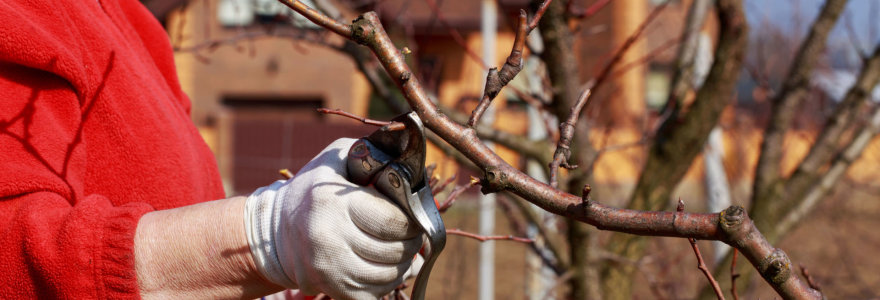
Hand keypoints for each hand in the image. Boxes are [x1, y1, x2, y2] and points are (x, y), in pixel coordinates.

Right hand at [244, 138, 422, 299]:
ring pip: (388, 275)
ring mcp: (328, 268)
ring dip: (404, 264)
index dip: (412, 221)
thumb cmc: (311, 190)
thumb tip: (407, 150)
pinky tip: (387, 268)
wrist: (273, 231)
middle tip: (413, 235)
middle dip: (412, 243)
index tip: (413, 217)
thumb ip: (370, 151)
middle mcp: (328, 239)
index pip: (393, 222)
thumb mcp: (335, 159)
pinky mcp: (330, 288)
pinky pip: (373, 292)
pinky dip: (387, 282)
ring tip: (403, 251)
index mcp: (333, 204)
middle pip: (394, 250)